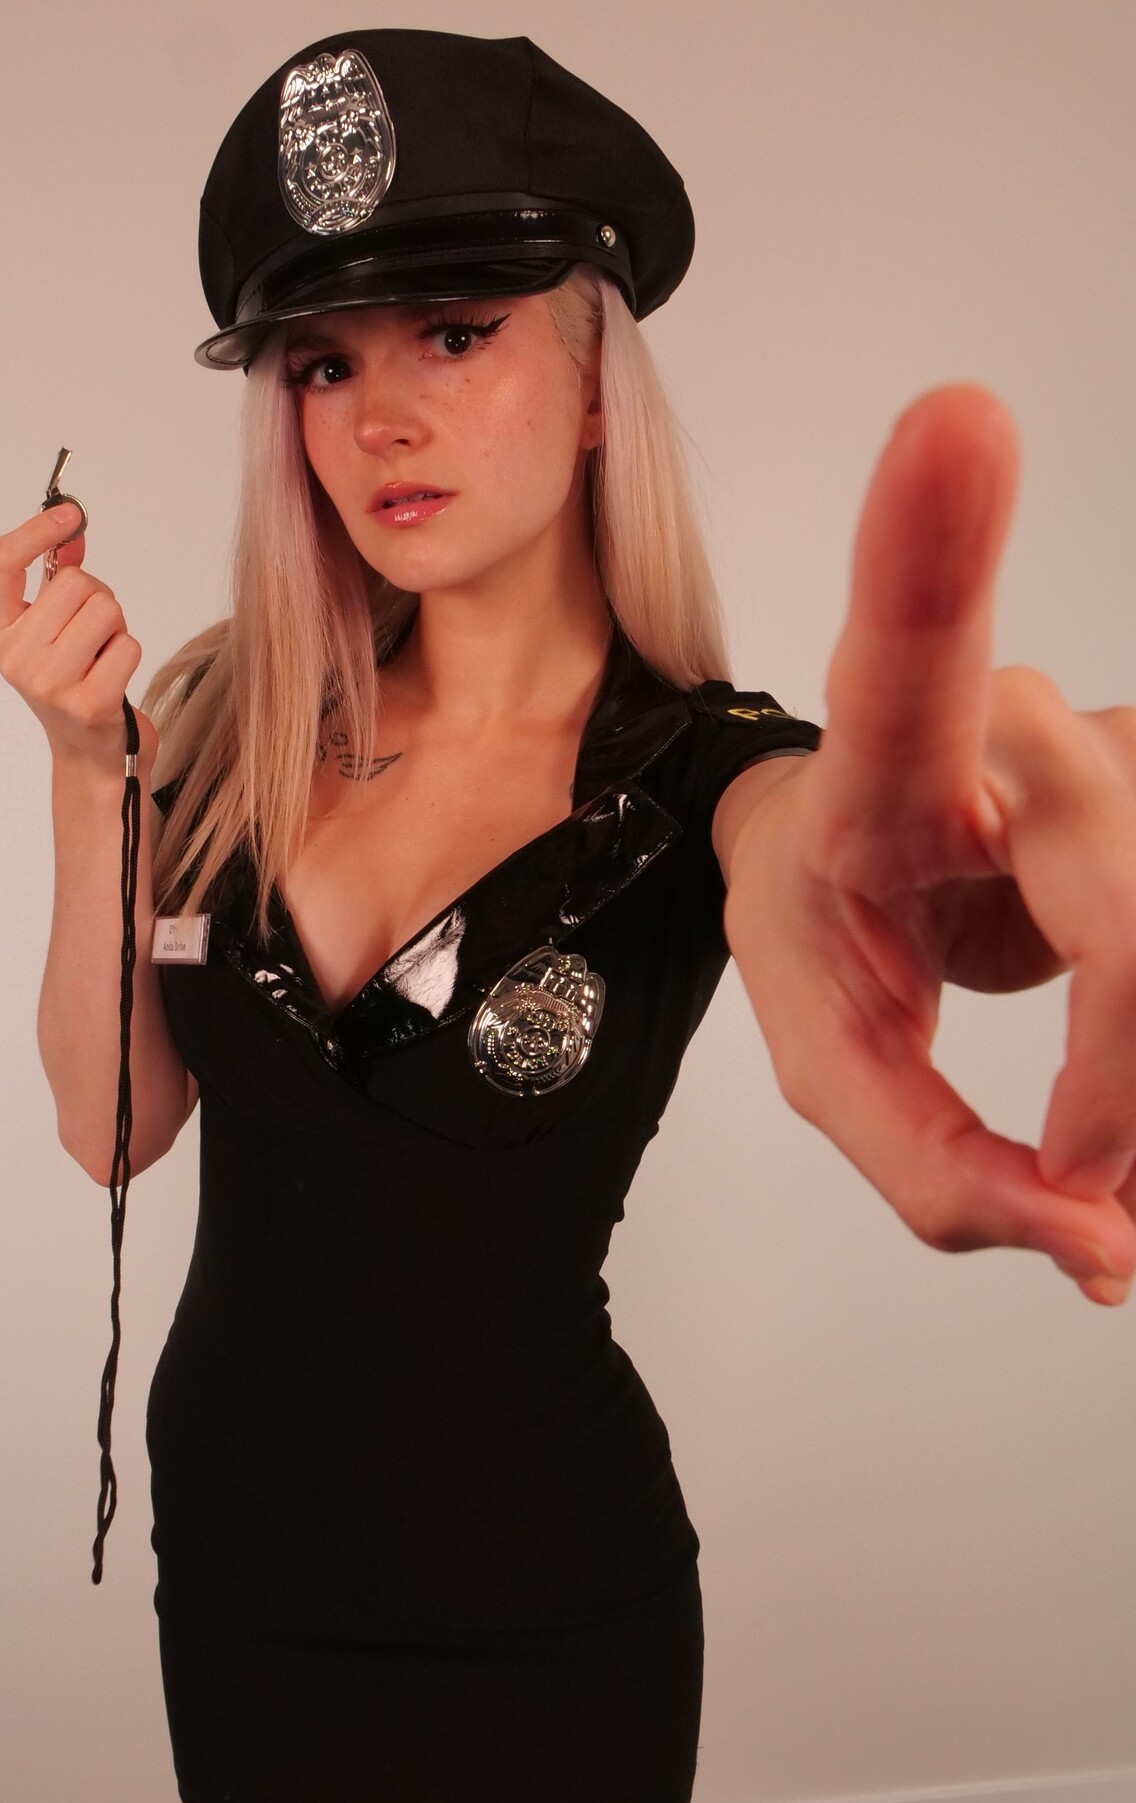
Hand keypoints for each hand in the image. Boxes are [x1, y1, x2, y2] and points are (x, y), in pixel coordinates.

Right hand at [0, 504, 158, 776]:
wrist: (90, 754)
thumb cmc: (75, 682)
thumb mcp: (56, 627)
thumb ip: (60, 577)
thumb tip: (72, 529)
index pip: (0, 561)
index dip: (38, 530)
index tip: (70, 514)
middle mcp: (14, 657)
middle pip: (73, 582)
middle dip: (98, 597)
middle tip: (95, 631)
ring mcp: (48, 684)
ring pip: (104, 609)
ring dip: (116, 624)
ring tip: (104, 652)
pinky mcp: (88, 704)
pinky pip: (127, 645)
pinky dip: (129, 652)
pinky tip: (114, 675)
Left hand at [722, 384, 1135, 1306]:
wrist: (866, 852)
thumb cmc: (830, 922)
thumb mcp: (830, 1054)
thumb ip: (941, 1168)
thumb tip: (1109, 1247)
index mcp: (884, 771)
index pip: (909, 665)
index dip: (936, 551)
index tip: (957, 422)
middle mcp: (1028, 733)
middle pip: (1135, 912)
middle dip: (1125, 1088)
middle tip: (1082, 1193)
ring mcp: (1128, 758)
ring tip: (1100, 1152)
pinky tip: (1130, 1103)